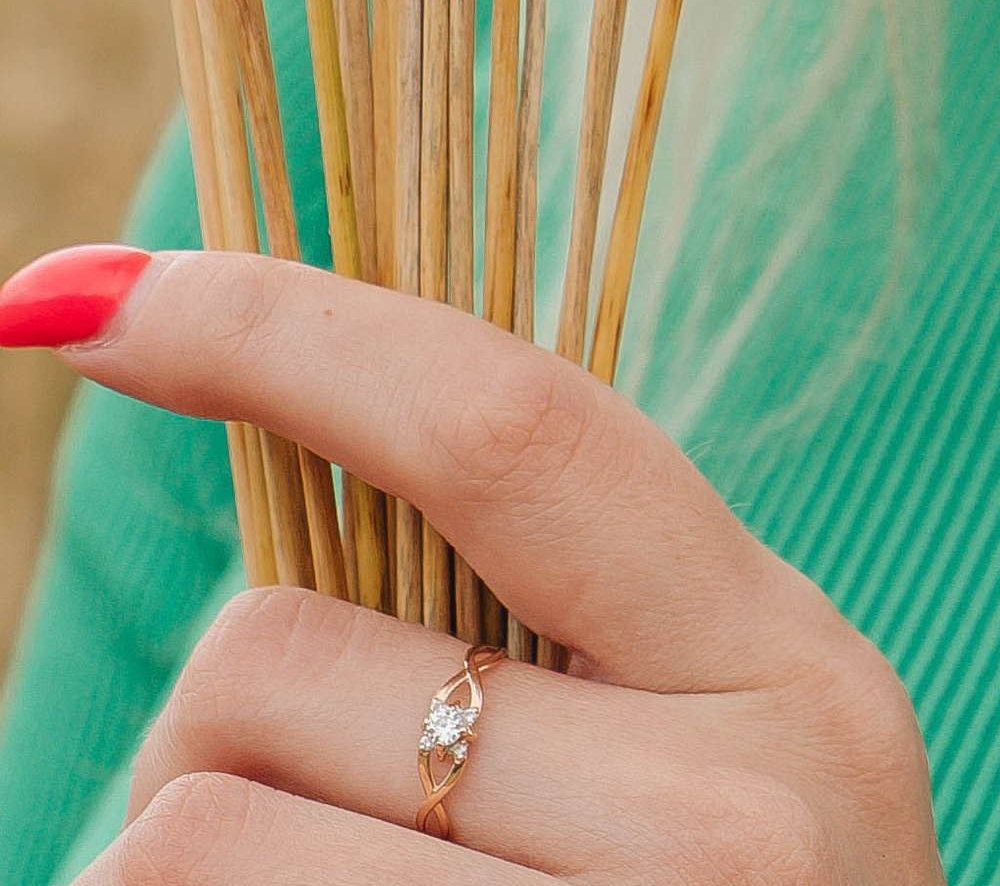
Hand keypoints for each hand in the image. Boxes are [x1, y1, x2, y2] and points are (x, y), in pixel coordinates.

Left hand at [46, 249, 943, 880]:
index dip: (272, 328)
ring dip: (163, 875)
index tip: (72, 304)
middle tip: (310, 837)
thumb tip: (266, 402)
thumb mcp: (706, 767)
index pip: (506, 422)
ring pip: (183, 835)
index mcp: (794, 678)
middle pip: (272, 669)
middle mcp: (734, 827)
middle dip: (214, 738)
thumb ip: (551, 619)